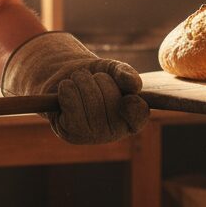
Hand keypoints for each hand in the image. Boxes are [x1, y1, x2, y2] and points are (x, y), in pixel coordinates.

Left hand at [2, 32, 148, 144]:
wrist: (66, 80)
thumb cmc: (95, 76)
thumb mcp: (113, 70)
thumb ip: (126, 74)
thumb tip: (134, 86)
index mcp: (131, 120)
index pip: (139, 114)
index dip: (133, 102)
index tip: (127, 95)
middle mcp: (114, 133)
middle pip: (110, 96)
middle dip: (97, 79)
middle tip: (91, 80)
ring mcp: (91, 136)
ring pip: (89, 97)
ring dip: (80, 80)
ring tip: (78, 82)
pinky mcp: (70, 133)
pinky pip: (71, 103)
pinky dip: (67, 88)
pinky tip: (66, 91)